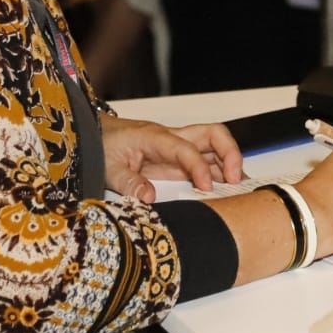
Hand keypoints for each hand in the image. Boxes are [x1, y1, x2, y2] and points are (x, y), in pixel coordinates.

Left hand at [101, 116, 242, 202]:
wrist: (94, 134)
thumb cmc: (102, 145)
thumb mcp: (107, 167)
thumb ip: (128, 182)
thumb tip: (149, 197)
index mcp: (156, 138)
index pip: (187, 149)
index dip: (200, 168)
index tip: (207, 188)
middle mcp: (173, 138)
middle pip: (213, 134)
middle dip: (230, 153)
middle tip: (235, 180)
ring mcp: (178, 147)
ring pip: (215, 147)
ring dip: (230, 164)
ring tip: (238, 189)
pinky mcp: (178, 158)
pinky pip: (206, 161)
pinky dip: (220, 173)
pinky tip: (225, 189)